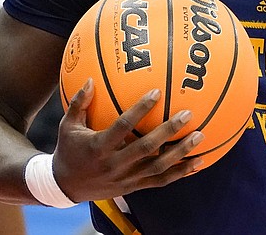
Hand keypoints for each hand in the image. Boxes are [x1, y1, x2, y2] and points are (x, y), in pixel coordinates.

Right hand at [51, 78, 203, 201]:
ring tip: (200, 137)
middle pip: (146, 148)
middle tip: (188, 114)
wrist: (65, 187)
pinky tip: (198, 162)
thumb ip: (79, 102)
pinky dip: (180, 173)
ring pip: (158, 167)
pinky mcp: (134, 187)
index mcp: (98, 147)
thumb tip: (90, 78)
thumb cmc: (69, 149)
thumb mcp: (68, 126)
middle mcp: (114, 165)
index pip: (123, 126)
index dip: (140, 110)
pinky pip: (160, 181)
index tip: (157, 92)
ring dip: (181, 153)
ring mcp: (126, 179)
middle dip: (168, 131)